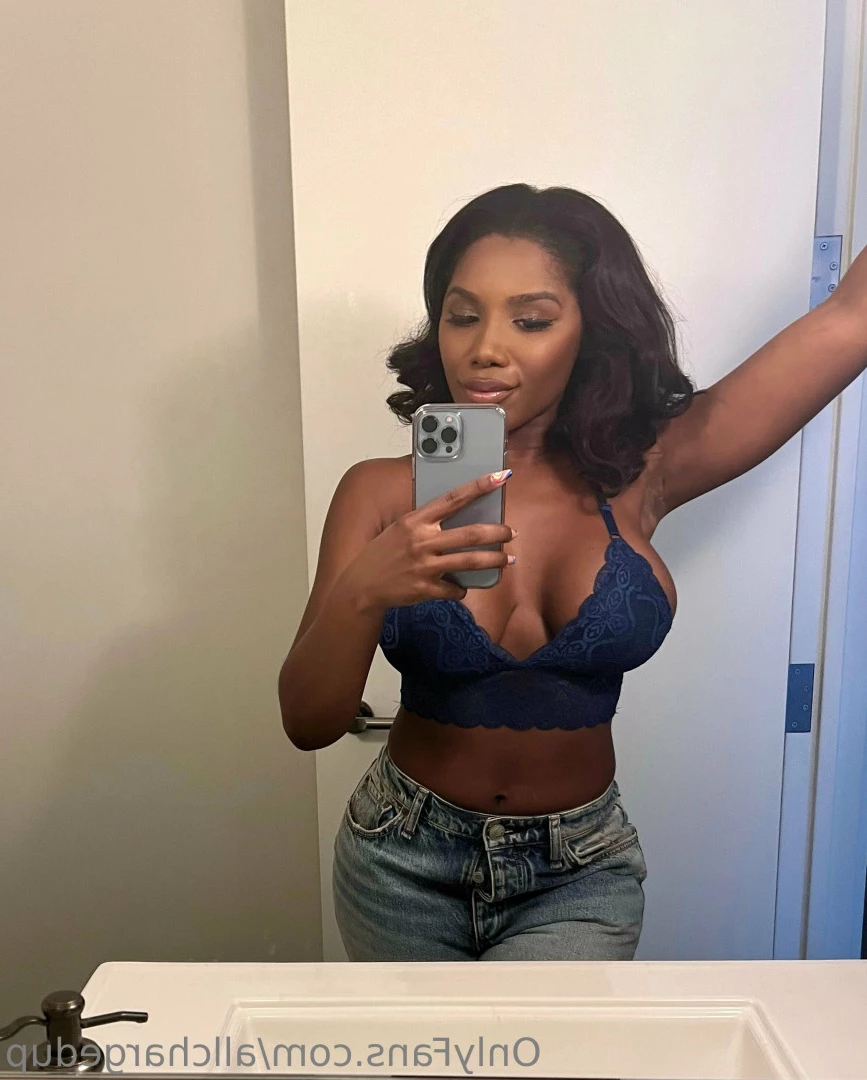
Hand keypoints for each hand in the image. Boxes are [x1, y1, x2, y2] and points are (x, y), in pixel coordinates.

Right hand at [339, 470, 514, 609]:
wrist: (362, 585)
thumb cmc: (384, 553)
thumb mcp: (400, 529)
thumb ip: (426, 523)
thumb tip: (459, 517)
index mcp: (415, 520)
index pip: (453, 498)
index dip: (479, 487)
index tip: (501, 476)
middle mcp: (422, 541)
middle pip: (471, 534)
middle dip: (497, 532)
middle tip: (511, 532)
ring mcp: (424, 566)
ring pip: (470, 562)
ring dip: (494, 560)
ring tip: (508, 560)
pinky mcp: (425, 589)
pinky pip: (455, 589)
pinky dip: (461, 589)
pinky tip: (461, 587)